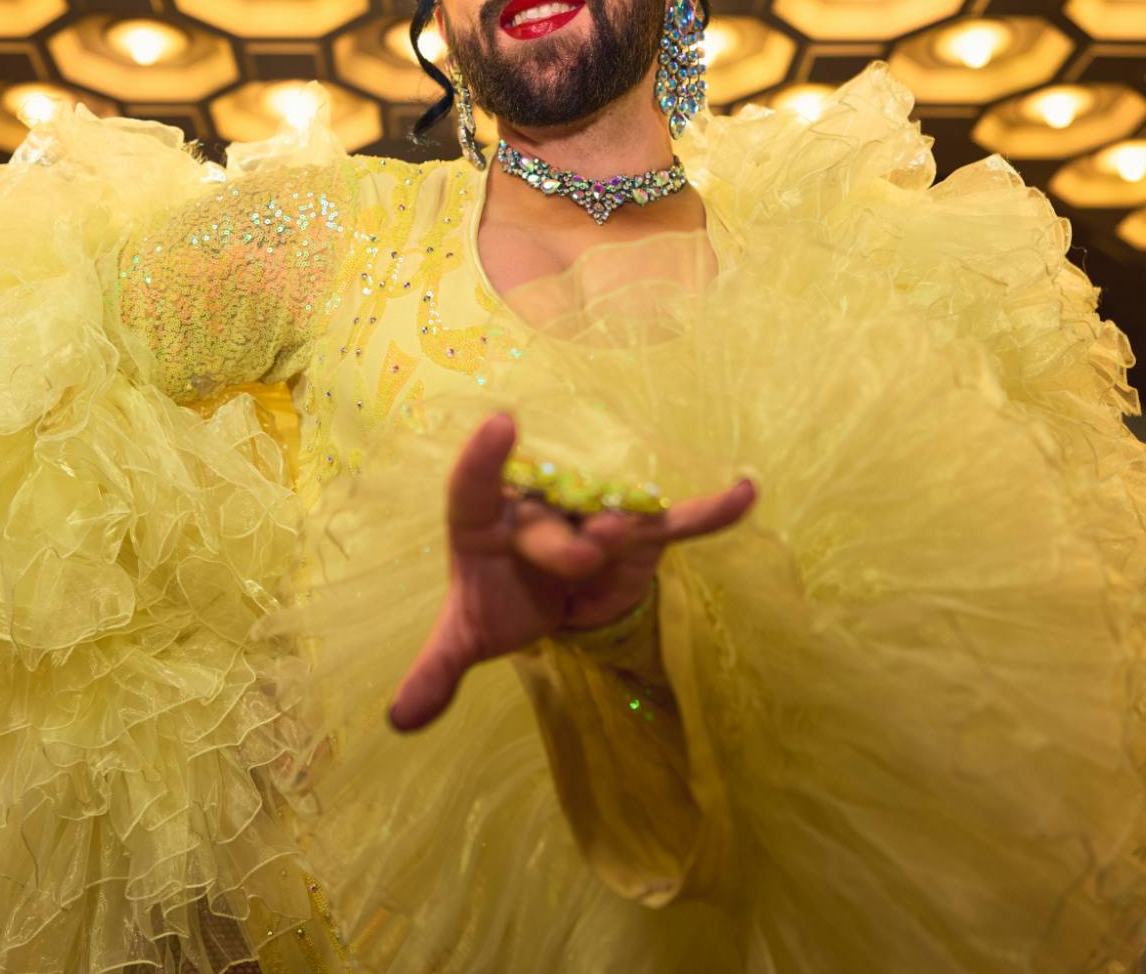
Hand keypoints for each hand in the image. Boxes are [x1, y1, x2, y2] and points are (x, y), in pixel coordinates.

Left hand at [388, 410, 756, 731]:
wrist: (551, 597)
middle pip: (549, 522)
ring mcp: (593, 513)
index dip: (482, 461)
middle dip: (562, 549)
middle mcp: (539, 502)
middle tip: (578, 561)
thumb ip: (436, 670)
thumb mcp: (467, 635)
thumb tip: (400, 720)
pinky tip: (745, 493)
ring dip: (618, 537)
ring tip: (616, 541)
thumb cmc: (502, 600)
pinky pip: (676, 521)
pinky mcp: (640, 533)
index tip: (499, 425)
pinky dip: (709, 512)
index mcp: (484, 522)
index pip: (473, 490)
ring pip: (609, 520)